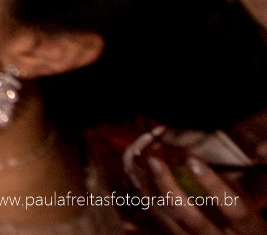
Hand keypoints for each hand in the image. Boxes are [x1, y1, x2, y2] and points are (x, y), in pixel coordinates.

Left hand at [148, 153, 266, 234]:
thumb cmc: (245, 225)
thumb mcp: (246, 206)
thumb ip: (229, 186)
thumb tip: (194, 159)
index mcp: (248, 230)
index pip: (235, 209)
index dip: (215, 186)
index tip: (192, 161)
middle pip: (193, 220)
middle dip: (170, 190)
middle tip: (154, 162)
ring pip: (171, 225)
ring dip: (151, 196)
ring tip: (138, 169)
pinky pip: (162, 226)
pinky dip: (149, 206)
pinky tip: (139, 187)